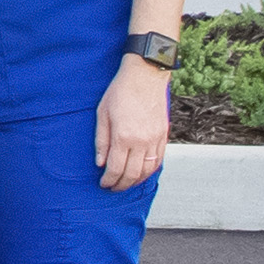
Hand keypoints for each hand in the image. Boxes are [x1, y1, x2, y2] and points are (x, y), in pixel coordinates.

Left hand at [98, 56, 171, 189]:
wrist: (145, 75)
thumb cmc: (121, 91)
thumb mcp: (102, 114)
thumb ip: (101, 141)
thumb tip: (100, 163)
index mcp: (124, 136)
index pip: (116, 168)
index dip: (109, 180)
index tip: (103, 184)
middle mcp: (142, 141)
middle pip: (132, 174)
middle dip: (121, 185)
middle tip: (113, 187)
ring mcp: (155, 139)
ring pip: (148, 170)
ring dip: (136, 181)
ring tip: (126, 183)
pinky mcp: (163, 135)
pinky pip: (158, 160)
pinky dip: (149, 171)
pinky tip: (141, 173)